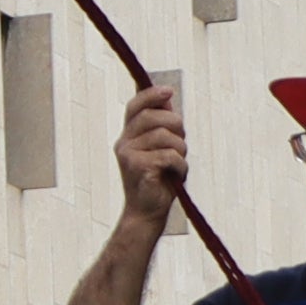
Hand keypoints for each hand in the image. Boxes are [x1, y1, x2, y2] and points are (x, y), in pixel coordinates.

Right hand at [112, 72, 186, 224]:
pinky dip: (180, 165)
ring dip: (180, 150)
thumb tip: (167, 99)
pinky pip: (169, 155)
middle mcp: (124, 143)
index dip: (151, 95)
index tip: (169, 91)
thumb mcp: (160, 149)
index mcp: (128, 136)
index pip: (135, 106)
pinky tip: (176, 175)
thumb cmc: (157, 180)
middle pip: (154, 117)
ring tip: (178, 164)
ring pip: (165, 136)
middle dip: (176, 126)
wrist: (147, 212)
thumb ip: (162, 126)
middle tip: (181, 143)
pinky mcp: (138, 167)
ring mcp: (129, 155)